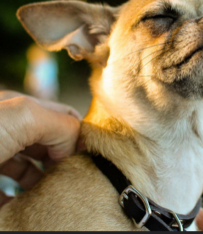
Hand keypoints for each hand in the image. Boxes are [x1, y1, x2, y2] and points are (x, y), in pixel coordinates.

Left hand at [0, 90, 82, 206]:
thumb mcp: (26, 117)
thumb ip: (61, 125)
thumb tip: (74, 147)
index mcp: (23, 107)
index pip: (65, 116)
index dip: (79, 133)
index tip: (86, 157)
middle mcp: (12, 127)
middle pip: (50, 142)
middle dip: (64, 158)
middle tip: (70, 177)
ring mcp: (0, 152)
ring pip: (31, 167)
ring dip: (44, 181)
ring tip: (51, 194)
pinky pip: (9, 188)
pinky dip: (19, 197)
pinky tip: (23, 204)